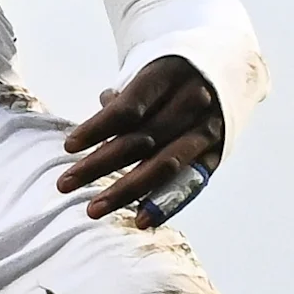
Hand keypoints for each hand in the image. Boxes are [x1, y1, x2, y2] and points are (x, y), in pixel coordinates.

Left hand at [57, 55, 224, 223]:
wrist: (228, 74)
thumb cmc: (172, 78)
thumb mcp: (149, 74)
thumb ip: (123, 100)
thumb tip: (95, 125)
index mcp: (169, 75)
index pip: (128, 108)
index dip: (97, 128)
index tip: (68, 147)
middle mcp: (192, 102)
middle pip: (140, 140)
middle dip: (99, 165)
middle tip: (64, 184)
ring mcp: (207, 129)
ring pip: (163, 165)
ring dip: (125, 190)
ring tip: (94, 209)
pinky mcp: (216, 153)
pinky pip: (189, 183)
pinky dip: (164, 203)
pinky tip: (140, 220)